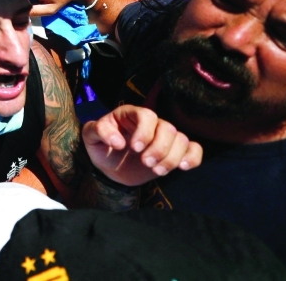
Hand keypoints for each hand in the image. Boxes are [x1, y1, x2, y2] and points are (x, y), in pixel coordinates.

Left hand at [83, 105, 201, 185]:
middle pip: (168, 128)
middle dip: (159, 148)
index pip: (147, 115)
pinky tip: (182, 168)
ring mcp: (165, 138)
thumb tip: (118, 141)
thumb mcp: (91, 138)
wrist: (111, 168)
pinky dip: (192, 158)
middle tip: (145, 163)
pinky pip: (194, 149)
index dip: (145, 131)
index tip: (135, 148)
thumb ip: (98, 131)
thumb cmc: (102, 148)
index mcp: (131, 115)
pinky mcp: (175, 152)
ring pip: (182, 140)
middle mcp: (151, 124)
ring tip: (156, 170)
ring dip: (172, 158)